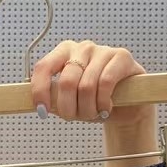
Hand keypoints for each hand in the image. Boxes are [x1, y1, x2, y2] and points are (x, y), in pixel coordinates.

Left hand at [31, 39, 157, 166]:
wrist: (127, 105)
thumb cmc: (94, 101)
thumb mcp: (70, 100)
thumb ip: (55, 98)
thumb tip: (39, 104)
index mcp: (63, 53)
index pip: (44, 67)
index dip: (40, 91)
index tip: (42, 112)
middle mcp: (82, 48)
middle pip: (66, 82)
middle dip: (68, 108)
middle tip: (74, 118)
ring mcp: (102, 50)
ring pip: (86, 86)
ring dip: (88, 109)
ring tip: (93, 114)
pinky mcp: (122, 57)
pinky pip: (105, 83)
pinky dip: (103, 102)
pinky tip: (106, 108)